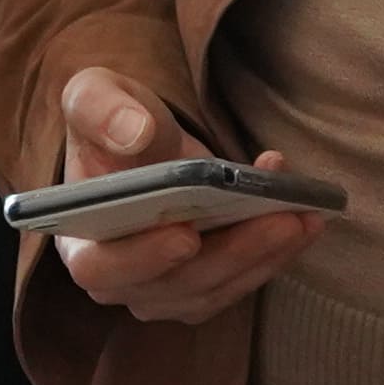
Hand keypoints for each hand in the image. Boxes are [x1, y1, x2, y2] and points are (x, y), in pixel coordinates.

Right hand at [49, 67, 321, 325]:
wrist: (142, 136)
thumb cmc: (111, 119)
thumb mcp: (94, 94)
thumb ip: (100, 109)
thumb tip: (133, 133)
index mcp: (78, 238)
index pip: (99, 267)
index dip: (142, 258)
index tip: (186, 234)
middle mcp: (118, 278)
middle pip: (173, 286)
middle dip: (231, 254)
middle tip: (279, 218)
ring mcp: (163, 289)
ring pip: (215, 289)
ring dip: (263, 256)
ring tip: (302, 215)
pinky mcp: (203, 285)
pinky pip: (240, 282)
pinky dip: (274, 255)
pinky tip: (305, 219)